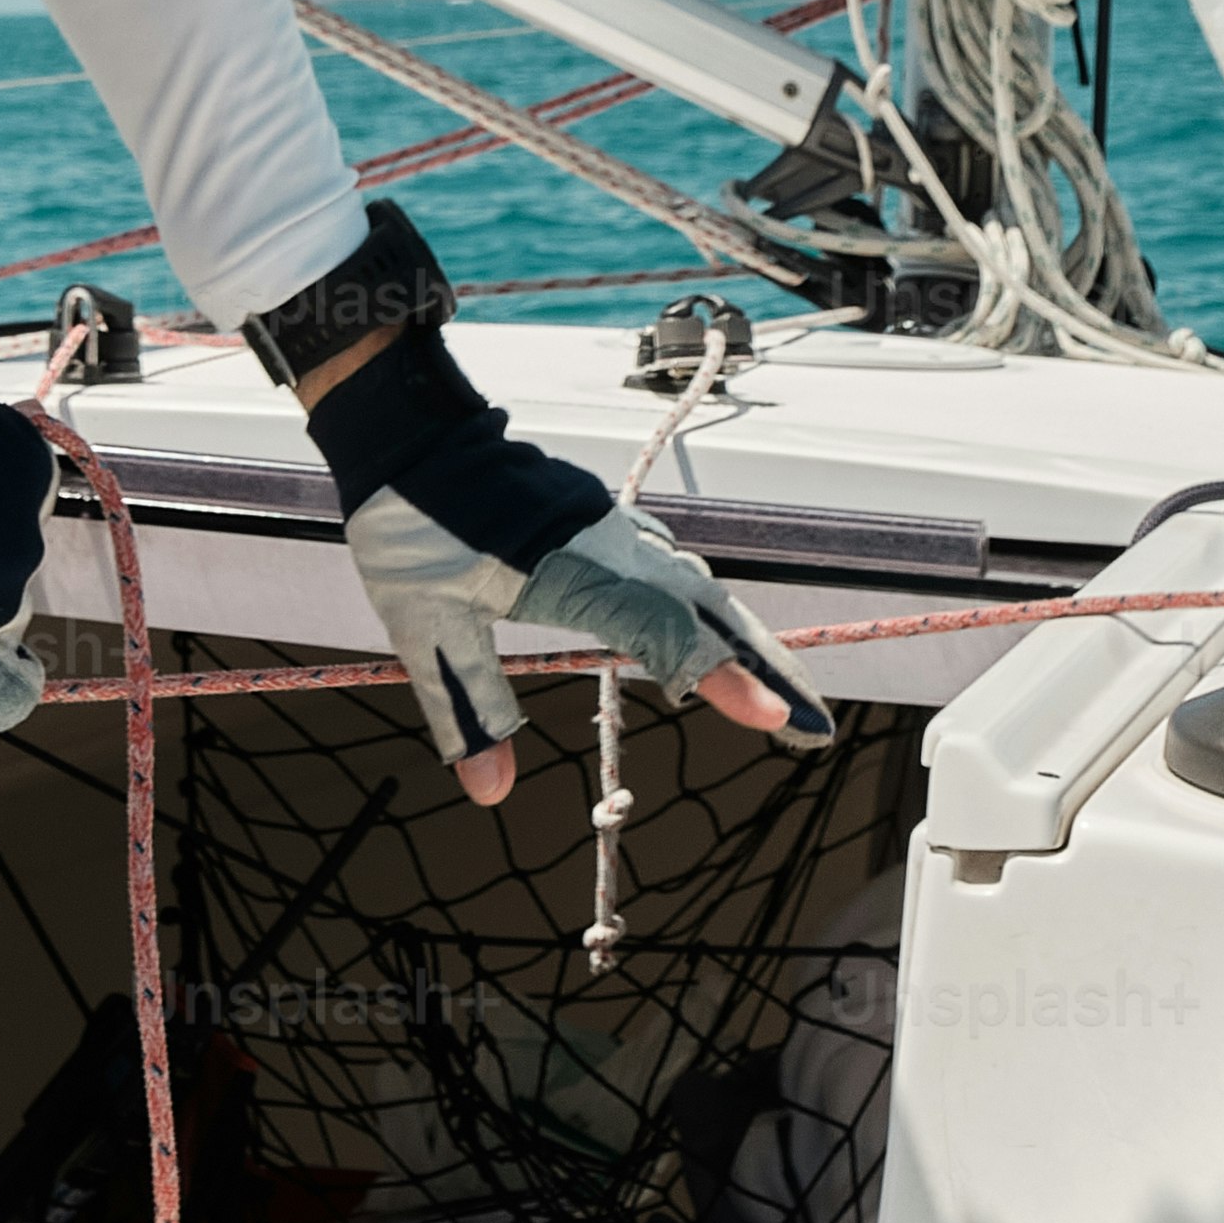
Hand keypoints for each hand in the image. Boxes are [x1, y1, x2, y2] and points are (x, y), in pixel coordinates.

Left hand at [301, 305, 830, 803]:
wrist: (409, 429)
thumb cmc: (410, 526)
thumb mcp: (423, 626)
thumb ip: (466, 706)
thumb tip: (489, 793)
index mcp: (573, 576)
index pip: (667, 634)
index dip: (724, 680)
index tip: (777, 719)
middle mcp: (610, 550)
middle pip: (709, 612)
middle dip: (767, 668)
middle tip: (814, 723)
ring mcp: (612, 531)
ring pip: (698, 587)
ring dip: (745, 641)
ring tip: (783, 693)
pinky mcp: (604, 523)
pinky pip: (675, 569)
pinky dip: (708, 611)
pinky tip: (710, 636)